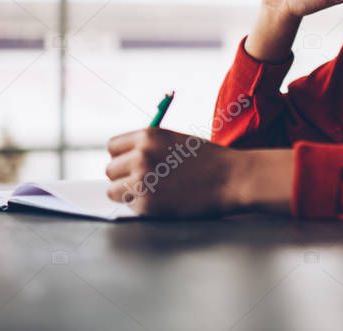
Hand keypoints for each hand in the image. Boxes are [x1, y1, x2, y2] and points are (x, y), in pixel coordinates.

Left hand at [105, 128, 294, 217]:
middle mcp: (141, 156)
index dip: (122, 157)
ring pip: (114, 190)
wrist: (231, 178)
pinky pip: (129, 206)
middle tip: (145, 181)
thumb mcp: (175, 141)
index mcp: (148, 136)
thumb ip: (148, 147)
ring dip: (128, 193)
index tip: (131, 164)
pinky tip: (162, 200)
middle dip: (123, 176)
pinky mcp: (147, 204)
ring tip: (152, 191)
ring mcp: (142, 181)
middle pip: (110, 170)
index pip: (113, 147)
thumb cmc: (207, 160)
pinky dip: (141, 206)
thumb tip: (123, 160)